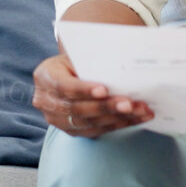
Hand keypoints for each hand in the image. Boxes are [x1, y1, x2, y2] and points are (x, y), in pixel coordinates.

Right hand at [32, 53, 152, 137]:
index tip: (105, 90)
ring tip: (140, 110)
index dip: (84, 90)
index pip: (63, 86)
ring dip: (117, 118)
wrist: (72, 71)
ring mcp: (57, 119)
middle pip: (77, 109)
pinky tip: (137, 118)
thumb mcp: (79, 55)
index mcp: (45, 76)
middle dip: (106, 107)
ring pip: (88, 123)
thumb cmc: (79, 59)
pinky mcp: (71, 130)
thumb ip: (92, 61)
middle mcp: (46, 101)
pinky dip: (119, 125)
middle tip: (129, 104)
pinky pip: (96, 131)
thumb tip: (120, 65)